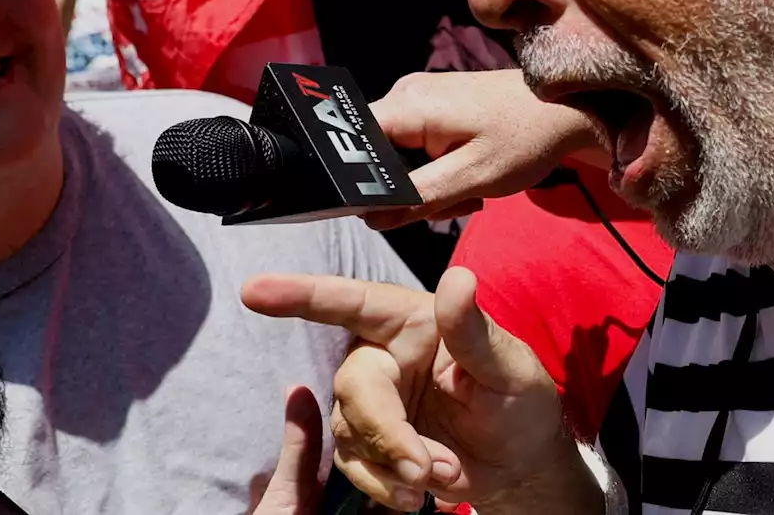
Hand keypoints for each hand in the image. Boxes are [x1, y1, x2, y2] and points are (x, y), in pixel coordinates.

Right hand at [243, 268, 602, 513]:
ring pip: (348, 430)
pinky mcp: (370, 441)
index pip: (349, 301)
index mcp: (410, 321)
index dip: (299, 294)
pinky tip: (419, 495)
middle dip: (384, 430)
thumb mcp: (510, 367)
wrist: (519, 464)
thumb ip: (475, 330)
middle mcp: (383, 354)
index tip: (253, 291)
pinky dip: (383, 485)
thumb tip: (458, 280)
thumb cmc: (519, 401)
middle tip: (423, 466)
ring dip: (390, 463)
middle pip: (351, 385)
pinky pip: (353, 464)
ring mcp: (373, 400)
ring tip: (441, 479)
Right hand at [367, 70, 602, 229]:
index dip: (357, 178)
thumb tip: (370, 216)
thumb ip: (419, 197)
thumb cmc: (526, 137)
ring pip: (398, 155)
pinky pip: (417, 146)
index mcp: (408, 106)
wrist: (570, 106)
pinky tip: (468, 177)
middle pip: (376, 153)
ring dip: (427, 182)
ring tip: (469, 191)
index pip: (352, 142)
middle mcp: (405, 94)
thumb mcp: (474, 177)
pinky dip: (437, 169)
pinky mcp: (435, 105)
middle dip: (406, 188)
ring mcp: (420, 97)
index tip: (384, 207)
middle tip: (450, 202)